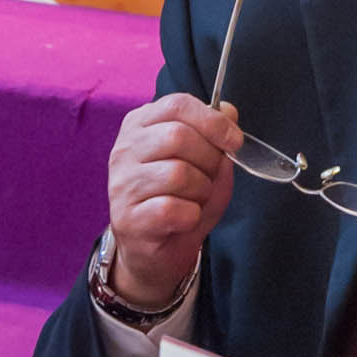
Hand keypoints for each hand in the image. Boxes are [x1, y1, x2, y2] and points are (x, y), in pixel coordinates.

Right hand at [100, 91, 242, 312]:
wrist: (155, 251)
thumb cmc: (180, 199)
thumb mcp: (205, 162)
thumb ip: (215, 134)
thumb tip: (228, 110)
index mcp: (141, 125)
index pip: (177, 105)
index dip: (212, 121)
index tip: (234, 141)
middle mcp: (124, 150)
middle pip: (178, 136)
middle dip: (209, 160)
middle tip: (210, 178)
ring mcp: (122, 184)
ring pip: (178, 173)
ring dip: (201, 191)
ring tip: (195, 200)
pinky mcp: (127, 218)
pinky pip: (172, 209)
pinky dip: (191, 215)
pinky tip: (185, 219)